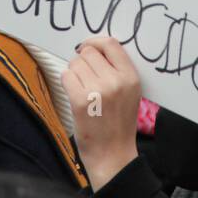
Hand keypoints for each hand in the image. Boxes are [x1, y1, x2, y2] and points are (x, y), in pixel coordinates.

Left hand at [62, 36, 142, 191]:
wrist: (112, 155)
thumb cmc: (118, 123)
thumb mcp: (130, 93)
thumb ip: (117, 70)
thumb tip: (92, 47)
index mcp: (131, 77)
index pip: (111, 44)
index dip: (95, 42)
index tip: (88, 48)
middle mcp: (116, 81)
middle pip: (89, 52)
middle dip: (82, 60)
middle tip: (85, 77)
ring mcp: (98, 90)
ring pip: (76, 63)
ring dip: (74, 72)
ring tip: (82, 88)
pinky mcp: (81, 101)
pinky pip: (66, 76)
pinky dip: (67, 82)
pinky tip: (75, 94)